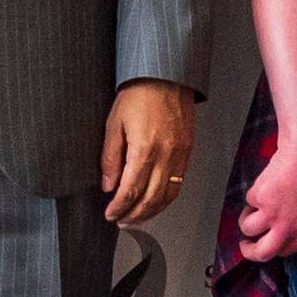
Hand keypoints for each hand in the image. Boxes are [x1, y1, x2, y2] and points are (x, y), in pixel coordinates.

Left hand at [99, 80, 198, 227]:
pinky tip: (155, 202)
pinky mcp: (188, 151)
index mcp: (145, 150)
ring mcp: (180, 155)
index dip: (119, 207)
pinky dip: (166, 198)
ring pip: (167, 195)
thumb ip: (111, 158)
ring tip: (136, 217)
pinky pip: (178, 183)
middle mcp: (166, 156)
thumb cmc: (139, 93)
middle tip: (121, 221)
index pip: (130, 190)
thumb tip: (108, 186)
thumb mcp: (114, 123)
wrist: (166, 74)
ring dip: (151, 211)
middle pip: (150, 199)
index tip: (110, 214)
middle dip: (134, 215)